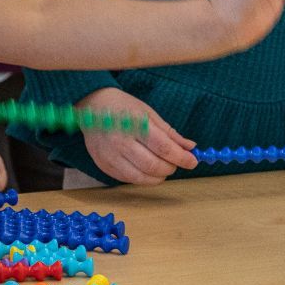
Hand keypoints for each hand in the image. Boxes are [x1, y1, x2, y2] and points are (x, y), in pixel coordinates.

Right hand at [76, 87, 196, 185]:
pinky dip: (142, 177)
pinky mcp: (103, 164)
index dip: (181, 158)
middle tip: (175, 162)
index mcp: (135, 125)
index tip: (192, 161)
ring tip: (162, 167)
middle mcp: (121, 141)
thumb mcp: (149, 113)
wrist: (92, 106)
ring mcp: (110, 155)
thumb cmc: (124, 107)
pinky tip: (146, 168)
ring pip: (141, 177)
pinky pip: (128, 179)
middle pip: (153, 166)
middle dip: (170, 168)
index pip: (163, 148)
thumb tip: (190, 148)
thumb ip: (170, 133)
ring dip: (158, 176)